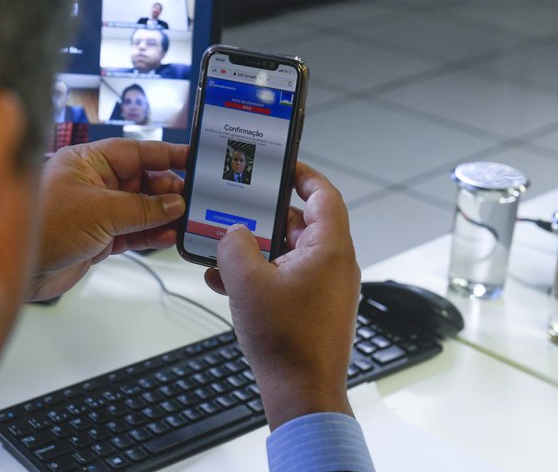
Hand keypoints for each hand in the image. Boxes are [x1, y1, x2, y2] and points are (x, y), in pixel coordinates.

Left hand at [30, 138, 186, 300]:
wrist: (17, 270)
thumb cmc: (42, 227)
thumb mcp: (100, 211)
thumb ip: (141, 208)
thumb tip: (173, 202)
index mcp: (87, 162)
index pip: (135, 151)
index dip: (165, 155)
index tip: (192, 158)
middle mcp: (92, 183)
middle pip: (141, 180)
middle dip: (167, 190)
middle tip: (191, 199)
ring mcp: (95, 211)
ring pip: (139, 208)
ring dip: (162, 215)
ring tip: (184, 220)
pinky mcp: (97, 237)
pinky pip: (132, 231)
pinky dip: (150, 234)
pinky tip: (167, 236)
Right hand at [204, 161, 359, 429]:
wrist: (301, 392)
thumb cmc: (287, 341)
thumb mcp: (246, 281)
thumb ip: (234, 245)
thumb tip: (233, 234)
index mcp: (330, 248)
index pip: (324, 195)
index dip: (302, 174)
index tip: (281, 165)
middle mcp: (334, 264)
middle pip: (300, 223)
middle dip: (264, 218)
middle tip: (238, 209)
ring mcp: (325, 288)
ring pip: (288, 253)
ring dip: (256, 250)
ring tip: (223, 250)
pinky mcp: (313, 308)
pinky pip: (286, 278)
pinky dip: (260, 275)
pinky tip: (225, 282)